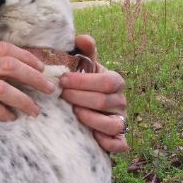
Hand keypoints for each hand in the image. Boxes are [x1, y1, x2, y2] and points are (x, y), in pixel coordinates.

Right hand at [0, 40, 54, 120]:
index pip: (2, 48)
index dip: (26, 55)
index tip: (41, 66)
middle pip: (7, 64)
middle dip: (34, 76)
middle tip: (49, 88)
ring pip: (0, 87)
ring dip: (23, 99)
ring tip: (36, 110)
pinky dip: (1, 113)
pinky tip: (10, 119)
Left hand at [58, 34, 128, 153]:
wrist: (88, 110)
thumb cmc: (85, 86)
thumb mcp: (85, 68)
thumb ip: (85, 53)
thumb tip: (81, 38)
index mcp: (115, 82)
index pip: (105, 81)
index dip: (83, 81)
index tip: (62, 80)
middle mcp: (121, 101)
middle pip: (104, 101)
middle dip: (80, 98)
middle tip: (62, 96)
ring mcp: (121, 121)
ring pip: (112, 124)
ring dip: (91, 119)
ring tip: (75, 114)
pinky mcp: (119, 139)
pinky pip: (119, 144)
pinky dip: (108, 142)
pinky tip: (92, 137)